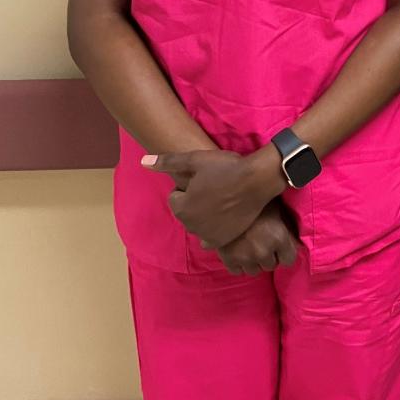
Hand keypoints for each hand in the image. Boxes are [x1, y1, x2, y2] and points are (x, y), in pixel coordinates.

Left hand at [141, 147, 283, 248]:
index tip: (203, 180)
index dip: (188, 187)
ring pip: (198, 224)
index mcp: (182, 208)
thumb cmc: (226, 167)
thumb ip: (167, 162)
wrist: (256, 181)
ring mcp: (208, 235)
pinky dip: (214, 228)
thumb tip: (143, 162)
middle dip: (194, 202)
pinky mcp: (224, 240)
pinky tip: (225, 216)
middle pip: (185, 213)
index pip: (175, 198)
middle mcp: (192, 226)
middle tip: (212, 188)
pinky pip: (210, 238)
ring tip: (220, 200)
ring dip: (204, 215)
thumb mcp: (195, 159)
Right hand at [216, 200, 299, 275]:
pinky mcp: (227, 259)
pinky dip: (238, 263)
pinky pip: (237, 271)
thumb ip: (286, 226)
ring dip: (253, 261)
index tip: (280, 246)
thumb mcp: (276, 208)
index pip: (289, 260)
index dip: (285, 252)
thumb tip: (294, 241)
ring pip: (254, 271)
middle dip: (268, 256)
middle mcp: (263, 251)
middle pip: (271, 266)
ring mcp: (244, 258)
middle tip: (261, 242)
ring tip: (249, 246)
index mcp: (278, 237)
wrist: (226, 195)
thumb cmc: (255, 197)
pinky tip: (238, 250)